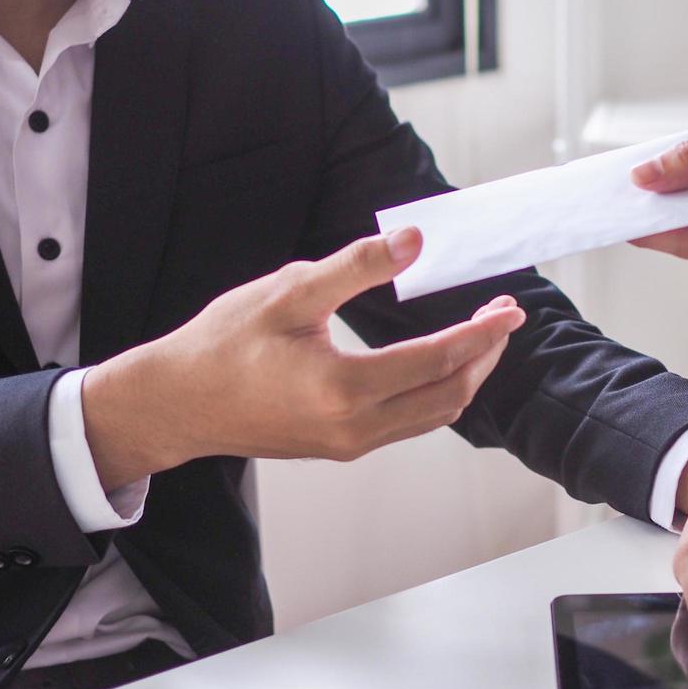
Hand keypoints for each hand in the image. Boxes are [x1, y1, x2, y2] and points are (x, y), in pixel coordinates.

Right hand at [81, 228, 525, 489]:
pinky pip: (409, 424)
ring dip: (465, 376)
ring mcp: (350, 444)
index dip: (482, 332)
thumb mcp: (290, 290)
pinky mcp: (342, 447)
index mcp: (344, 387)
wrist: (177, 402)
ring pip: (433, 415)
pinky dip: (436, 392)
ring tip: (481, 336)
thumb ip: (356, 266)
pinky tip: (438, 362)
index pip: (439, 358)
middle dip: (485, 355)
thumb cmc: (224, 343)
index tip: (510, 308)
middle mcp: (355, 426)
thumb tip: (413, 241)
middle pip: (449, 395)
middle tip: (503, 316)